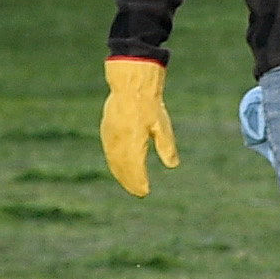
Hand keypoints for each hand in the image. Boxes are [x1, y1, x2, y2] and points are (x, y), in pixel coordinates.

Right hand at [99, 58, 175, 197]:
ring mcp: (110, 137)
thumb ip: (166, 146)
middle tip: (138, 192)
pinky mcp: (106, 131)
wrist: (131, 85)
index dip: (139, 181)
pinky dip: (114, 163)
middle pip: (123, 168)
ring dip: (121, 174)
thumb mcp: (162, 125)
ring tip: (129, 184)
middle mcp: (119, 142)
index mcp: (133, 142)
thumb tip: (173, 165)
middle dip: (130, 182)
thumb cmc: (150, 105)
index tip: (145, 192)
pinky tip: (119, 167)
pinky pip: (109, 152)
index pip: (136, 168)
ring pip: (114, 161)